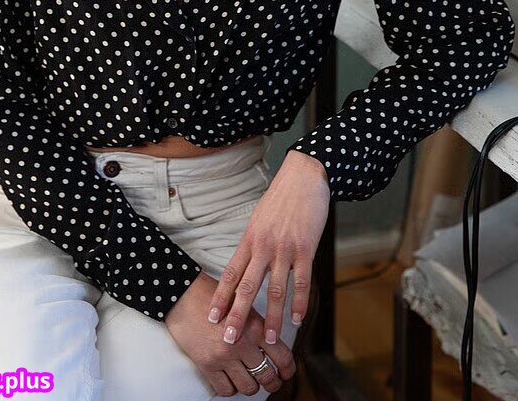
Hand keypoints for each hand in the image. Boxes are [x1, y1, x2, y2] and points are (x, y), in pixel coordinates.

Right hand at [165, 270, 295, 395]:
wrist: (184, 294)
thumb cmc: (215, 296)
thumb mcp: (244, 305)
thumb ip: (259, 325)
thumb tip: (274, 346)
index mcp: (255, 327)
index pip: (282, 357)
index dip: (288, 370)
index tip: (287, 373)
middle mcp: (242, 344)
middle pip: (267, 376)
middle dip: (273, 383)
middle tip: (272, 382)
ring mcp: (224, 357)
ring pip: (248, 387)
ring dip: (252, 387)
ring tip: (251, 380)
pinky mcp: (207, 365)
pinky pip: (226, 390)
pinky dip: (231, 388)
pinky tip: (231, 379)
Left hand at [206, 151, 329, 346]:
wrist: (303, 176)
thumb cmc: (281, 198)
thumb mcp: (258, 219)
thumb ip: (252, 243)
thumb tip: (245, 266)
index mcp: (249, 239)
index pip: (231, 274)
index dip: (221, 298)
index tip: (212, 319)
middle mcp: (263, 246)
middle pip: (248, 287)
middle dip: (237, 316)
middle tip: (230, 340)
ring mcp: (284, 248)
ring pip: (275, 290)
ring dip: (272, 318)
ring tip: (268, 340)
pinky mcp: (305, 248)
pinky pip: (301, 281)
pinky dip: (299, 303)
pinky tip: (297, 319)